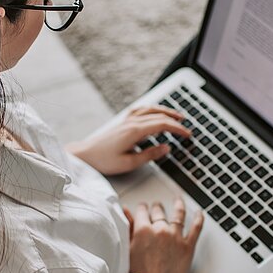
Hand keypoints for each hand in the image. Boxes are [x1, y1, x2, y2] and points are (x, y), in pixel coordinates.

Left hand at [66, 105, 189, 175]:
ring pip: (150, 109)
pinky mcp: (122, 122)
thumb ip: (150, 155)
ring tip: (177, 116)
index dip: (177, 129)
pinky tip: (155, 112)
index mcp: (135, 131)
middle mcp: (131, 122)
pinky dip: (152, 109)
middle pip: (159, 115)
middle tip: (187, 127)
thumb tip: (166, 148)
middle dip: (175, 120)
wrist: (85, 155)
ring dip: (165, 111)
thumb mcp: (129, 163)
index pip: (162, 125)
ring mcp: (126, 120)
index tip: (188, 134)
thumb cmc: (104, 160)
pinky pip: (141, 110)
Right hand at [123, 197, 203, 272]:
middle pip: (159, 212)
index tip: (143, 208)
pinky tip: (199, 213)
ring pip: (178, 215)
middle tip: (156, 207)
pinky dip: (199, 219)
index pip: (142, 211)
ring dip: (178, 205)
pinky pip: (196, 228)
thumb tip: (126, 212)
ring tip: (178, 201)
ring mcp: (175, 237)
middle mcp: (160, 230)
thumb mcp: (127, 249)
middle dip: (157, 208)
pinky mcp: (188, 247)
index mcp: (143, 230)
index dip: (142, 208)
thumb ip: (128, 228)